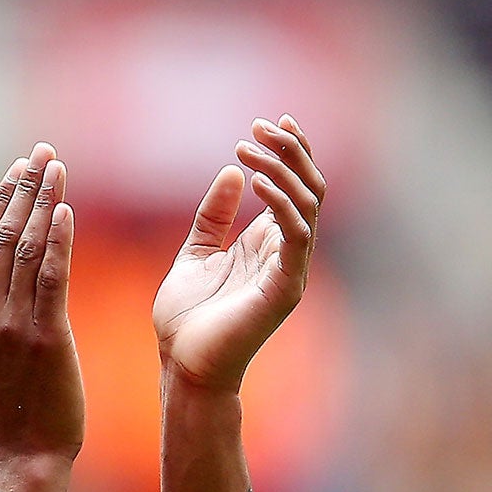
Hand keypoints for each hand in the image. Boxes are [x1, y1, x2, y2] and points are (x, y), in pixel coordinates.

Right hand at [0, 143, 85, 459]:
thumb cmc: (7, 413)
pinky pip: (50, 277)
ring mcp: (10, 326)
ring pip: (25, 248)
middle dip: (23, 187)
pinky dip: (57, 239)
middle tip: (42, 152)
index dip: (1, 200)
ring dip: (43, 201)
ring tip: (58, 166)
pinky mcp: (45, 338)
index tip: (19, 169)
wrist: (25, 454)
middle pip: (0, 234)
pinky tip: (66, 209)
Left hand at [154, 116, 324, 393]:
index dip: (288, 152)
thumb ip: (213, 217)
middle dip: (289, 150)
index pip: (294, 187)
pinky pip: (296, 234)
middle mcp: (285, 254)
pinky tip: (257, 180)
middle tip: (259, 125)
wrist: (182, 368)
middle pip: (309, 187)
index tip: (265, 123)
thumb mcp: (194, 254)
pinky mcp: (285, 288)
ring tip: (251, 145)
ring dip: (283, 168)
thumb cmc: (186, 322)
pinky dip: (281, 202)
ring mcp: (290, 270)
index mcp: (267, 244)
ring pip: (308, 204)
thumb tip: (232, 171)